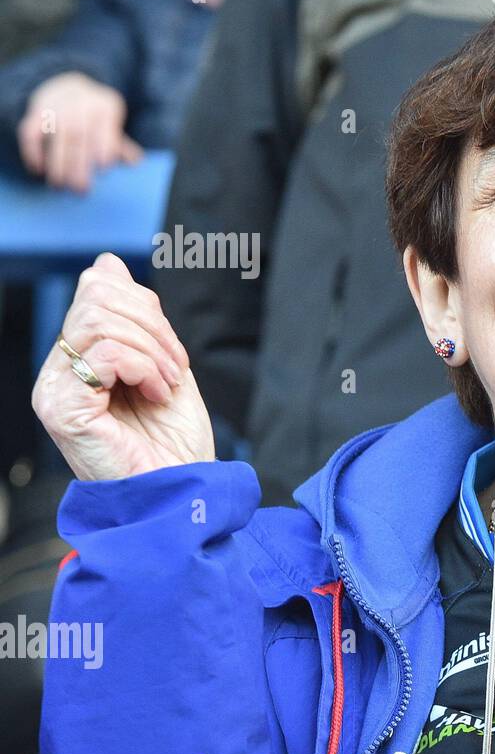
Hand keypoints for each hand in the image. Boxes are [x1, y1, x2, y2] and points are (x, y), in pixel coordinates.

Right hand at [17, 72, 142, 192]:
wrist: (67, 88)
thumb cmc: (96, 116)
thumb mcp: (111, 123)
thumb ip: (121, 144)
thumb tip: (135, 162)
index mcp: (104, 106)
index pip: (104, 126)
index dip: (104, 146)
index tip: (103, 168)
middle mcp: (79, 103)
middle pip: (78, 134)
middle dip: (78, 163)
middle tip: (80, 188)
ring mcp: (56, 106)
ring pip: (55, 135)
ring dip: (56, 162)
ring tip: (59, 185)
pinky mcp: (36, 111)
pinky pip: (30, 131)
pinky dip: (32, 151)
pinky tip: (37, 170)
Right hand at [32, 253, 215, 480]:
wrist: (182, 491)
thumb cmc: (174, 442)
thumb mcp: (163, 365)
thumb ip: (137, 320)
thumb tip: (107, 262)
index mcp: (78, 358)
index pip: (99, 289)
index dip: (147, 307)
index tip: (173, 353)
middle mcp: (57, 372)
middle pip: (97, 296)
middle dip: (154, 326)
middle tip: (174, 370)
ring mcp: (54, 389)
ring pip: (100, 321)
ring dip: (154, 350)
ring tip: (167, 385)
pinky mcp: (62, 408)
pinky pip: (103, 353)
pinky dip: (144, 367)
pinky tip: (156, 394)